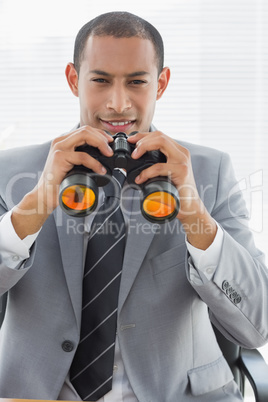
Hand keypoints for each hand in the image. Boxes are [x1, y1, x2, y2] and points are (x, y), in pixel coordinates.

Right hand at [12, 126, 113, 237]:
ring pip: (84, 136)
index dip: (100, 134)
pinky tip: (100, 170)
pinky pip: (82, 156)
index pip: (85, 129)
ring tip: (108, 155)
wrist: (45, 195)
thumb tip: (103, 156)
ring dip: (100, 144)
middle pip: (86, 130)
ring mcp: (59, 148)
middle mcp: (60, 141)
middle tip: (111, 149)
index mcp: (64, 141)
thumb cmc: (61, 182)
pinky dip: (95, 163)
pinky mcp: (59, 157)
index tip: (110, 142)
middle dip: (102, 137)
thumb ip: (83, 157)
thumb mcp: (74, 165)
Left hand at [128, 131, 216, 248]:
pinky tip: (140, 178)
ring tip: (134, 157)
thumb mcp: (163, 174)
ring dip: (144, 147)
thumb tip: (133, 164)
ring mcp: (183, 160)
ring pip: (161, 143)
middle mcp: (182, 153)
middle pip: (159, 135)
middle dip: (142, 139)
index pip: (159, 135)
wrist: (189, 207)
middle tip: (132, 152)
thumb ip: (154, 165)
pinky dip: (147, 171)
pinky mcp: (182, 171)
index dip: (143, 135)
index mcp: (177, 151)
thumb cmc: (175, 192)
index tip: (130, 141)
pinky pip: (160, 166)